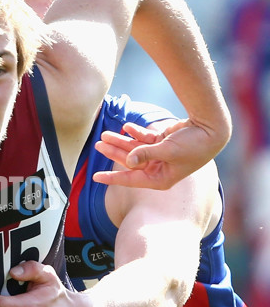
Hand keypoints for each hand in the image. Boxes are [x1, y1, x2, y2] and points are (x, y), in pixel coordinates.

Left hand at [93, 119, 217, 189]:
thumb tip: (128, 161)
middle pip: (129, 161)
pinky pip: (143, 139)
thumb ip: (146, 154)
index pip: (131, 179)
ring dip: (120, 141)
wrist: (212, 130)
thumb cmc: (194, 145)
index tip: (95, 176)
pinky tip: (125, 126)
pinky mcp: (162, 143)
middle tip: (98, 144)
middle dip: (113, 152)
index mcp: (160, 179)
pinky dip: (135, 132)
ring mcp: (159, 156)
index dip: (112, 177)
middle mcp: (158, 169)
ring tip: (105, 134)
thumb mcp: (168, 150)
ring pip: (134, 149)